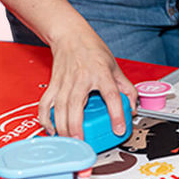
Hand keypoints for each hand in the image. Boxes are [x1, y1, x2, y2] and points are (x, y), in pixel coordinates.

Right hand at [38, 25, 135, 139]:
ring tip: (69, 141)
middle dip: (76, 127)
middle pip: (76, 105)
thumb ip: (125, 87)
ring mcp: (64, 82)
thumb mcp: (115, 66)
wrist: (70, 36)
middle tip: (81, 142)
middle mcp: (81, 78)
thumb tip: (132, 107)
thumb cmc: (92, 49)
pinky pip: (45, 105)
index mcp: (101, 73)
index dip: (116, 113)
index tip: (118, 129)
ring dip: (62, 127)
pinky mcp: (52, 85)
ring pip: (59, 108)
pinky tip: (52, 130)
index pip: (110, 95)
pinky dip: (45, 119)